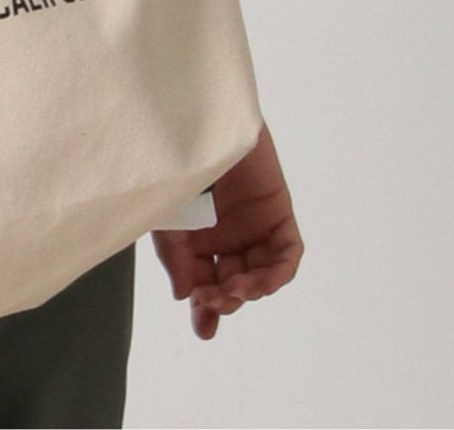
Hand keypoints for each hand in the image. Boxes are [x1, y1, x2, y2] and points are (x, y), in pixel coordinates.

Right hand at [150, 121, 303, 339]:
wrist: (198, 123)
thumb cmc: (176, 164)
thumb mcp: (166, 217)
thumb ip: (176, 257)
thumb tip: (185, 297)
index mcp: (197, 237)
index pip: (204, 281)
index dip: (204, 309)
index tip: (203, 330)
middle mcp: (226, 234)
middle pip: (233, 283)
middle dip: (224, 300)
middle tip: (211, 300)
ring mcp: (253, 225)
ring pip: (261, 274)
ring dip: (249, 290)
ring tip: (233, 288)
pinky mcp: (277, 213)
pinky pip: (286, 254)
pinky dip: (276, 273)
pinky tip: (257, 280)